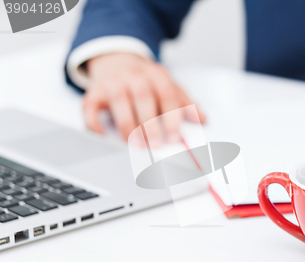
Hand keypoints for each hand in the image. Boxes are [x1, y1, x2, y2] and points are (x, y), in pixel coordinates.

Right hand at [83, 53, 205, 145]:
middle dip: (150, 123)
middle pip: (143, 97)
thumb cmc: (146, 81)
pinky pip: (90, 107)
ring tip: (135, 144)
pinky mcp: (93, 92)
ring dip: (127, 125)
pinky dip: (95, 124)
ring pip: (118, 102)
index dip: (172, 117)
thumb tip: (202, 119)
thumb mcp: (168, 86)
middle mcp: (134, 75)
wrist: (117, 61)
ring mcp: (112, 82)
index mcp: (156, 74)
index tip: (174, 137)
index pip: (167, 94)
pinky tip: (104, 137)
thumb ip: (185, 103)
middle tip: (155, 144)